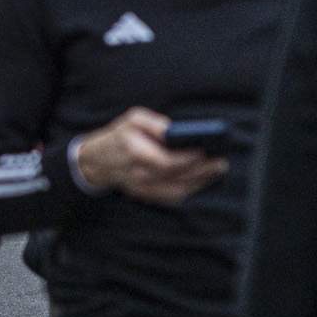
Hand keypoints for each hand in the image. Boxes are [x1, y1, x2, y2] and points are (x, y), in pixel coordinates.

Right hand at [74, 108, 226, 206]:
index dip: (188, 158)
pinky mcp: (146, 196)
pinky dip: (190, 189)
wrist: (96, 162)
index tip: (205, 151)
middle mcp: (137, 175)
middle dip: (201, 171)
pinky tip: (203, 180)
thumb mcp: (132, 119)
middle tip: (221, 162)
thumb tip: (175, 130)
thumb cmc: (119, 137)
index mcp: (134, 153)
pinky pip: (172, 196)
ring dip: (200, 182)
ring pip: (176, 190)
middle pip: (176, 177)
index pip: (166, 161)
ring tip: (217, 170)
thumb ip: (154, 122)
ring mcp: (141, 189)